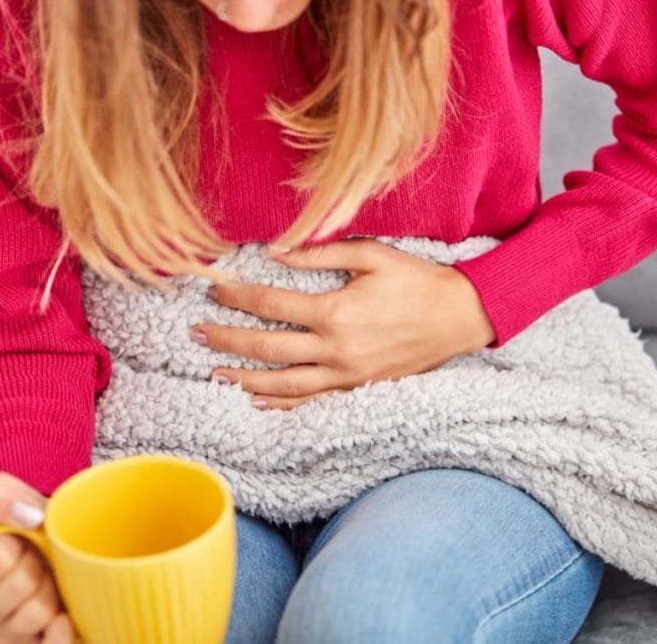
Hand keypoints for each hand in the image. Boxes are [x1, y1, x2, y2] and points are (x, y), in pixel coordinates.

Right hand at [0, 472, 77, 643]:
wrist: (35, 547)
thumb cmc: (14, 524)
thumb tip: (29, 517)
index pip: (0, 557)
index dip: (19, 541)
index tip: (16, 540)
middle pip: (22, 586)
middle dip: (38, 563)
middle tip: (34, 557)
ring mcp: (1, 635)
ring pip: (39, 613)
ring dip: (51, 588)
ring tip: (44, 577)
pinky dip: (61, 633)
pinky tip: (64, 617)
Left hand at [191, 237, 495, 409]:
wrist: (461, 318)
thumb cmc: (418, 281)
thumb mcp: (373, 255)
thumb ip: (321, 254)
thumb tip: (276, 252)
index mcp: (336, 312)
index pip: (271, 304)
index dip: (238, 296)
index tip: (214, 289)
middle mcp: (336, 349)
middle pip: (267, 348)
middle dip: (227, 340)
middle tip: (195, 333)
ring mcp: (347, 376)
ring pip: (283, 385)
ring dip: (244, 378)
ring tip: (214, 372)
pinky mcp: (358, 389)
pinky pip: (311, 402)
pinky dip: (280, 404)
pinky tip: (257, 400)